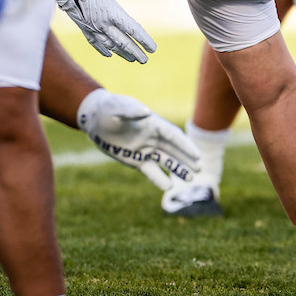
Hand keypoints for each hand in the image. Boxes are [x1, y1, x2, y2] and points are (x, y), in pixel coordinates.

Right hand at [55, 0, 155, 62]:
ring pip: (110, 45)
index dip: (144, 40)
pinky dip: (102, 49)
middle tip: (145, 61)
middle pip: (123, 42)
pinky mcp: (83, 28)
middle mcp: (103, 24)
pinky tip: (109, 55)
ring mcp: (93, 28)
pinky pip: (94, 42)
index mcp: (112, 12)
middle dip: (135, 52)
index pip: (132, 29)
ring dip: (122, 53)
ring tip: (132, 59)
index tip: (152, 48)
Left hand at [77, 88, 200, 189]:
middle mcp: (153, 137)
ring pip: (166, 161)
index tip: (196, 154)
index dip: (185, 145)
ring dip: (178, 169)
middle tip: (200, 168)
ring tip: (191, 179)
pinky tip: (168, 187)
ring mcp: (146, 149)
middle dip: (187, 159)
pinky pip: (150, 171)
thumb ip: (131, 110)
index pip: (173, 136)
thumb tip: (146, 112)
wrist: (95, 120)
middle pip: (174, 150)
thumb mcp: (117, 108)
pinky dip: (159, 178)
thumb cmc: (108, 110)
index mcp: (153, 124)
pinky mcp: (137, 160)